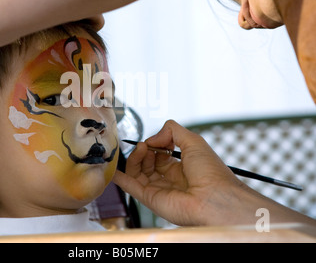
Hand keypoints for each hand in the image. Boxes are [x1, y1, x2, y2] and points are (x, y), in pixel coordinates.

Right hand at [114, 120, 314, 225]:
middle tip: (145, 145)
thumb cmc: (211, 172)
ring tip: (141, 149)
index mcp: (181, 166)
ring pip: (137, 172)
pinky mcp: (150, 199)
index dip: (154, 144)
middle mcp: (169, 178)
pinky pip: (131, 187)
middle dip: (143, 150)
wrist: (215, 198)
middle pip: (146, 162)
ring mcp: (158, 189)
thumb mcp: (194, 141)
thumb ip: (172, 130)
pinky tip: (113, 169)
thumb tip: (152, 137)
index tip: (154, 139)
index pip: (159, 153)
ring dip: (134, 159)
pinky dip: (120, 178)